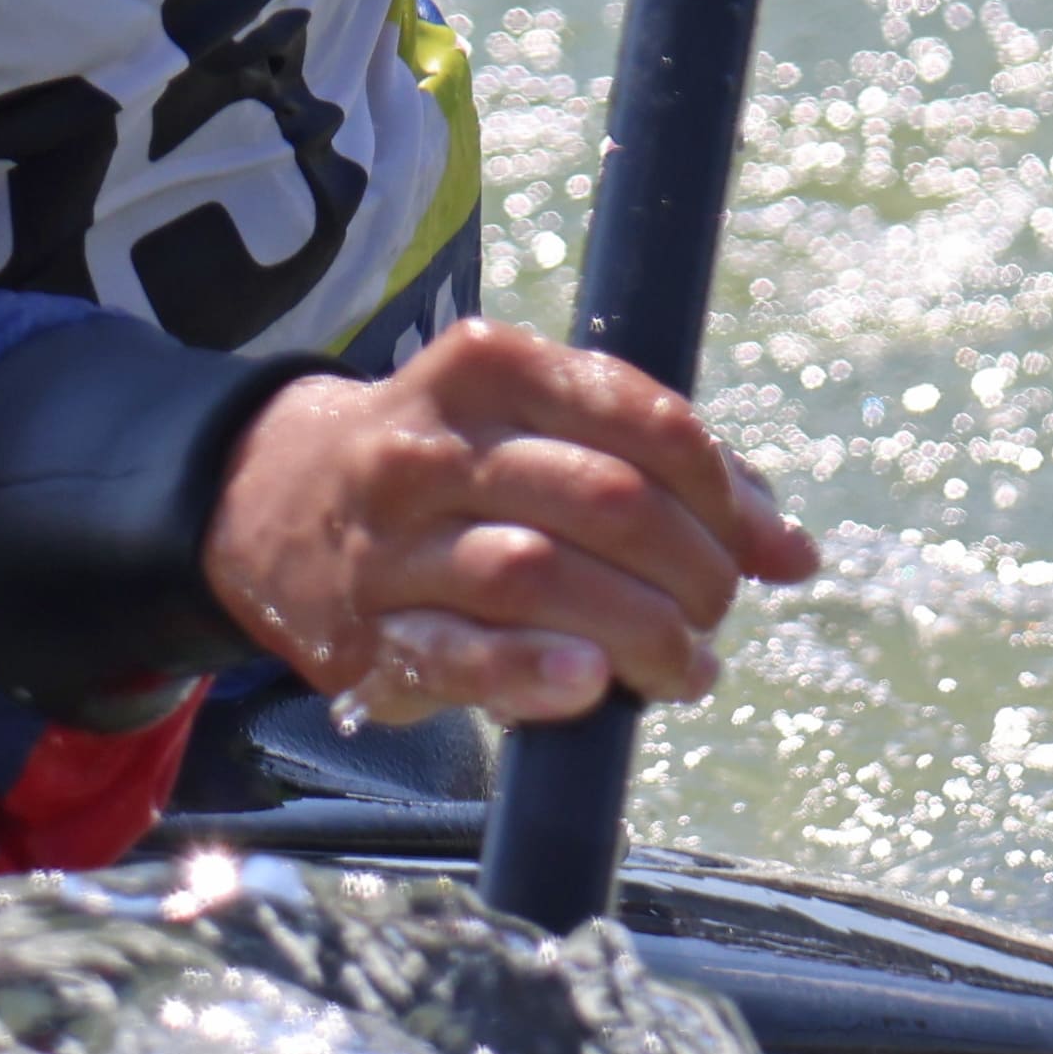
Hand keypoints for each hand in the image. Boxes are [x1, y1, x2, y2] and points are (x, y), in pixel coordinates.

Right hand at [198, 320, 824, 729]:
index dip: (724, 492)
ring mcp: (391, 543)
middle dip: (693, 570)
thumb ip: (655, 464)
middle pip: (603, 502)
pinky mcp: (364, 635)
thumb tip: (789, 547)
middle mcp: (431, 446)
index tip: (763, 545)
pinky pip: (457, 657)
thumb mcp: (531, 422)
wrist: (263, 499)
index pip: (639, 419)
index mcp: (486, 368)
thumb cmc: (447, 465)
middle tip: (716, 611)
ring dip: (639, 634)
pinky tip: (590, 684)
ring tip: (683, 668)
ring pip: (538, 576)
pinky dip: (532, 673)